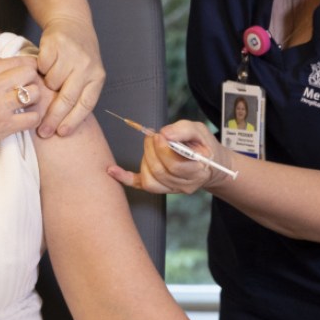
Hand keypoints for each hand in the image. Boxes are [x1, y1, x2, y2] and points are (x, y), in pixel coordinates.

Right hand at [0, 56, 48, 166]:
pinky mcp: (4, 127)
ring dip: (35, 99)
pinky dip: (34, 119)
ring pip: (35, 93)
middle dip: (33, 79)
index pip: (14, 60)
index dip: (26, 65)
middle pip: (29, 72)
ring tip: (28, 106)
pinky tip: (26, 120)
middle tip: (29, 89)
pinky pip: (33, 118)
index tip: (28, 72)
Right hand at [36, 15, 104, 138]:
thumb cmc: (78, 55)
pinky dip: (40, 69)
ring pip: (51, 83)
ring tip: (47, 80)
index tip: (61, 133)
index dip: (73, 121)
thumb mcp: (87, 73)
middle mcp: (86, 66)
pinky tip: (44, 65)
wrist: (71, 22)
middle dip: (53, 118)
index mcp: (97, 77)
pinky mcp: (55, 45)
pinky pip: (42, 67)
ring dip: (46, 86)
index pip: (85, 104)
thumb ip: (79, 93)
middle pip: (67, 99)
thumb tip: (62, 123)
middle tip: (43, 131)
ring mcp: (71, 55)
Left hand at [107, 120, 228, 194]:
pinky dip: (124, 178)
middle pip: (160, 171)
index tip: (160, 135)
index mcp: (198, 172)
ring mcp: (171, 189)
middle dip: (152, 149)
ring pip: (149, 178)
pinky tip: (113, 170)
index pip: (176, 167)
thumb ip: (184, 130)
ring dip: (145, 157)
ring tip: (151, 144)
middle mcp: (184, 185)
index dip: (164, 150)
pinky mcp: (159, 187)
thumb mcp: (199, 131)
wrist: (207, 163)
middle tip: (153, 135)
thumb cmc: (202, 146)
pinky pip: (138, 185)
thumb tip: (166, 134)